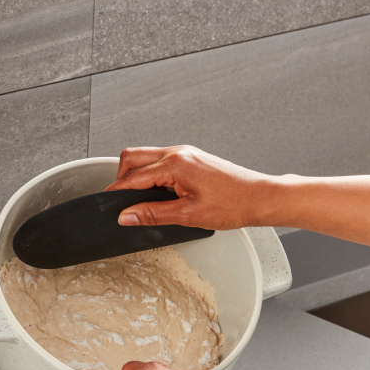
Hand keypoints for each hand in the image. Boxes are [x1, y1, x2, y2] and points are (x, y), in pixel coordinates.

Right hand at [106, 146, 275, 230]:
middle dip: (121, 178)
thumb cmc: (234, 204)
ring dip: (136, 175)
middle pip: (132, 158)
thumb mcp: (188, 215)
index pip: (133, 177)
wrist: (261, 197)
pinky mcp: (191, 158)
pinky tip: (156, 191)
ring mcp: (186, 153)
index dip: (117, 193)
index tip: (108, 206)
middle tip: (120, 201)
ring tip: (138, 198)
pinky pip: (160, 160)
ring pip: (145, 157)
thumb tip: (127, 216)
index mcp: (176, 164)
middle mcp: (179, 153)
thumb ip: (153, 214)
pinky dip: (151, 173)